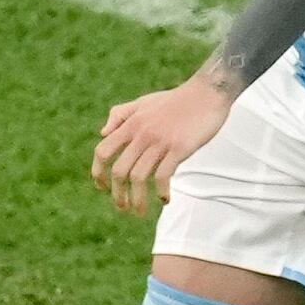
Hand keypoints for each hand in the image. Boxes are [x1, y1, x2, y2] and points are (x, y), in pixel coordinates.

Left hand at [91, 77, 235, 214]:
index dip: (97, 173)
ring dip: (137, 200)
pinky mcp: (179, 149)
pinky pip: (163, 176)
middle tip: (122, 208)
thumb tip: (102, 133)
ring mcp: (160, 142)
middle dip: (117, 194)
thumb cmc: (175, 100)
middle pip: (119, 170)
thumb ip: (120, 115)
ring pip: (138, 177)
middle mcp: (141, 134)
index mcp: (130, 123)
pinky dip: (161, 191)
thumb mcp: (143, 102)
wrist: (206, 93)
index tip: (102, 188)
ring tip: (140, 212)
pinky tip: (165, 199)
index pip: (103, 151)